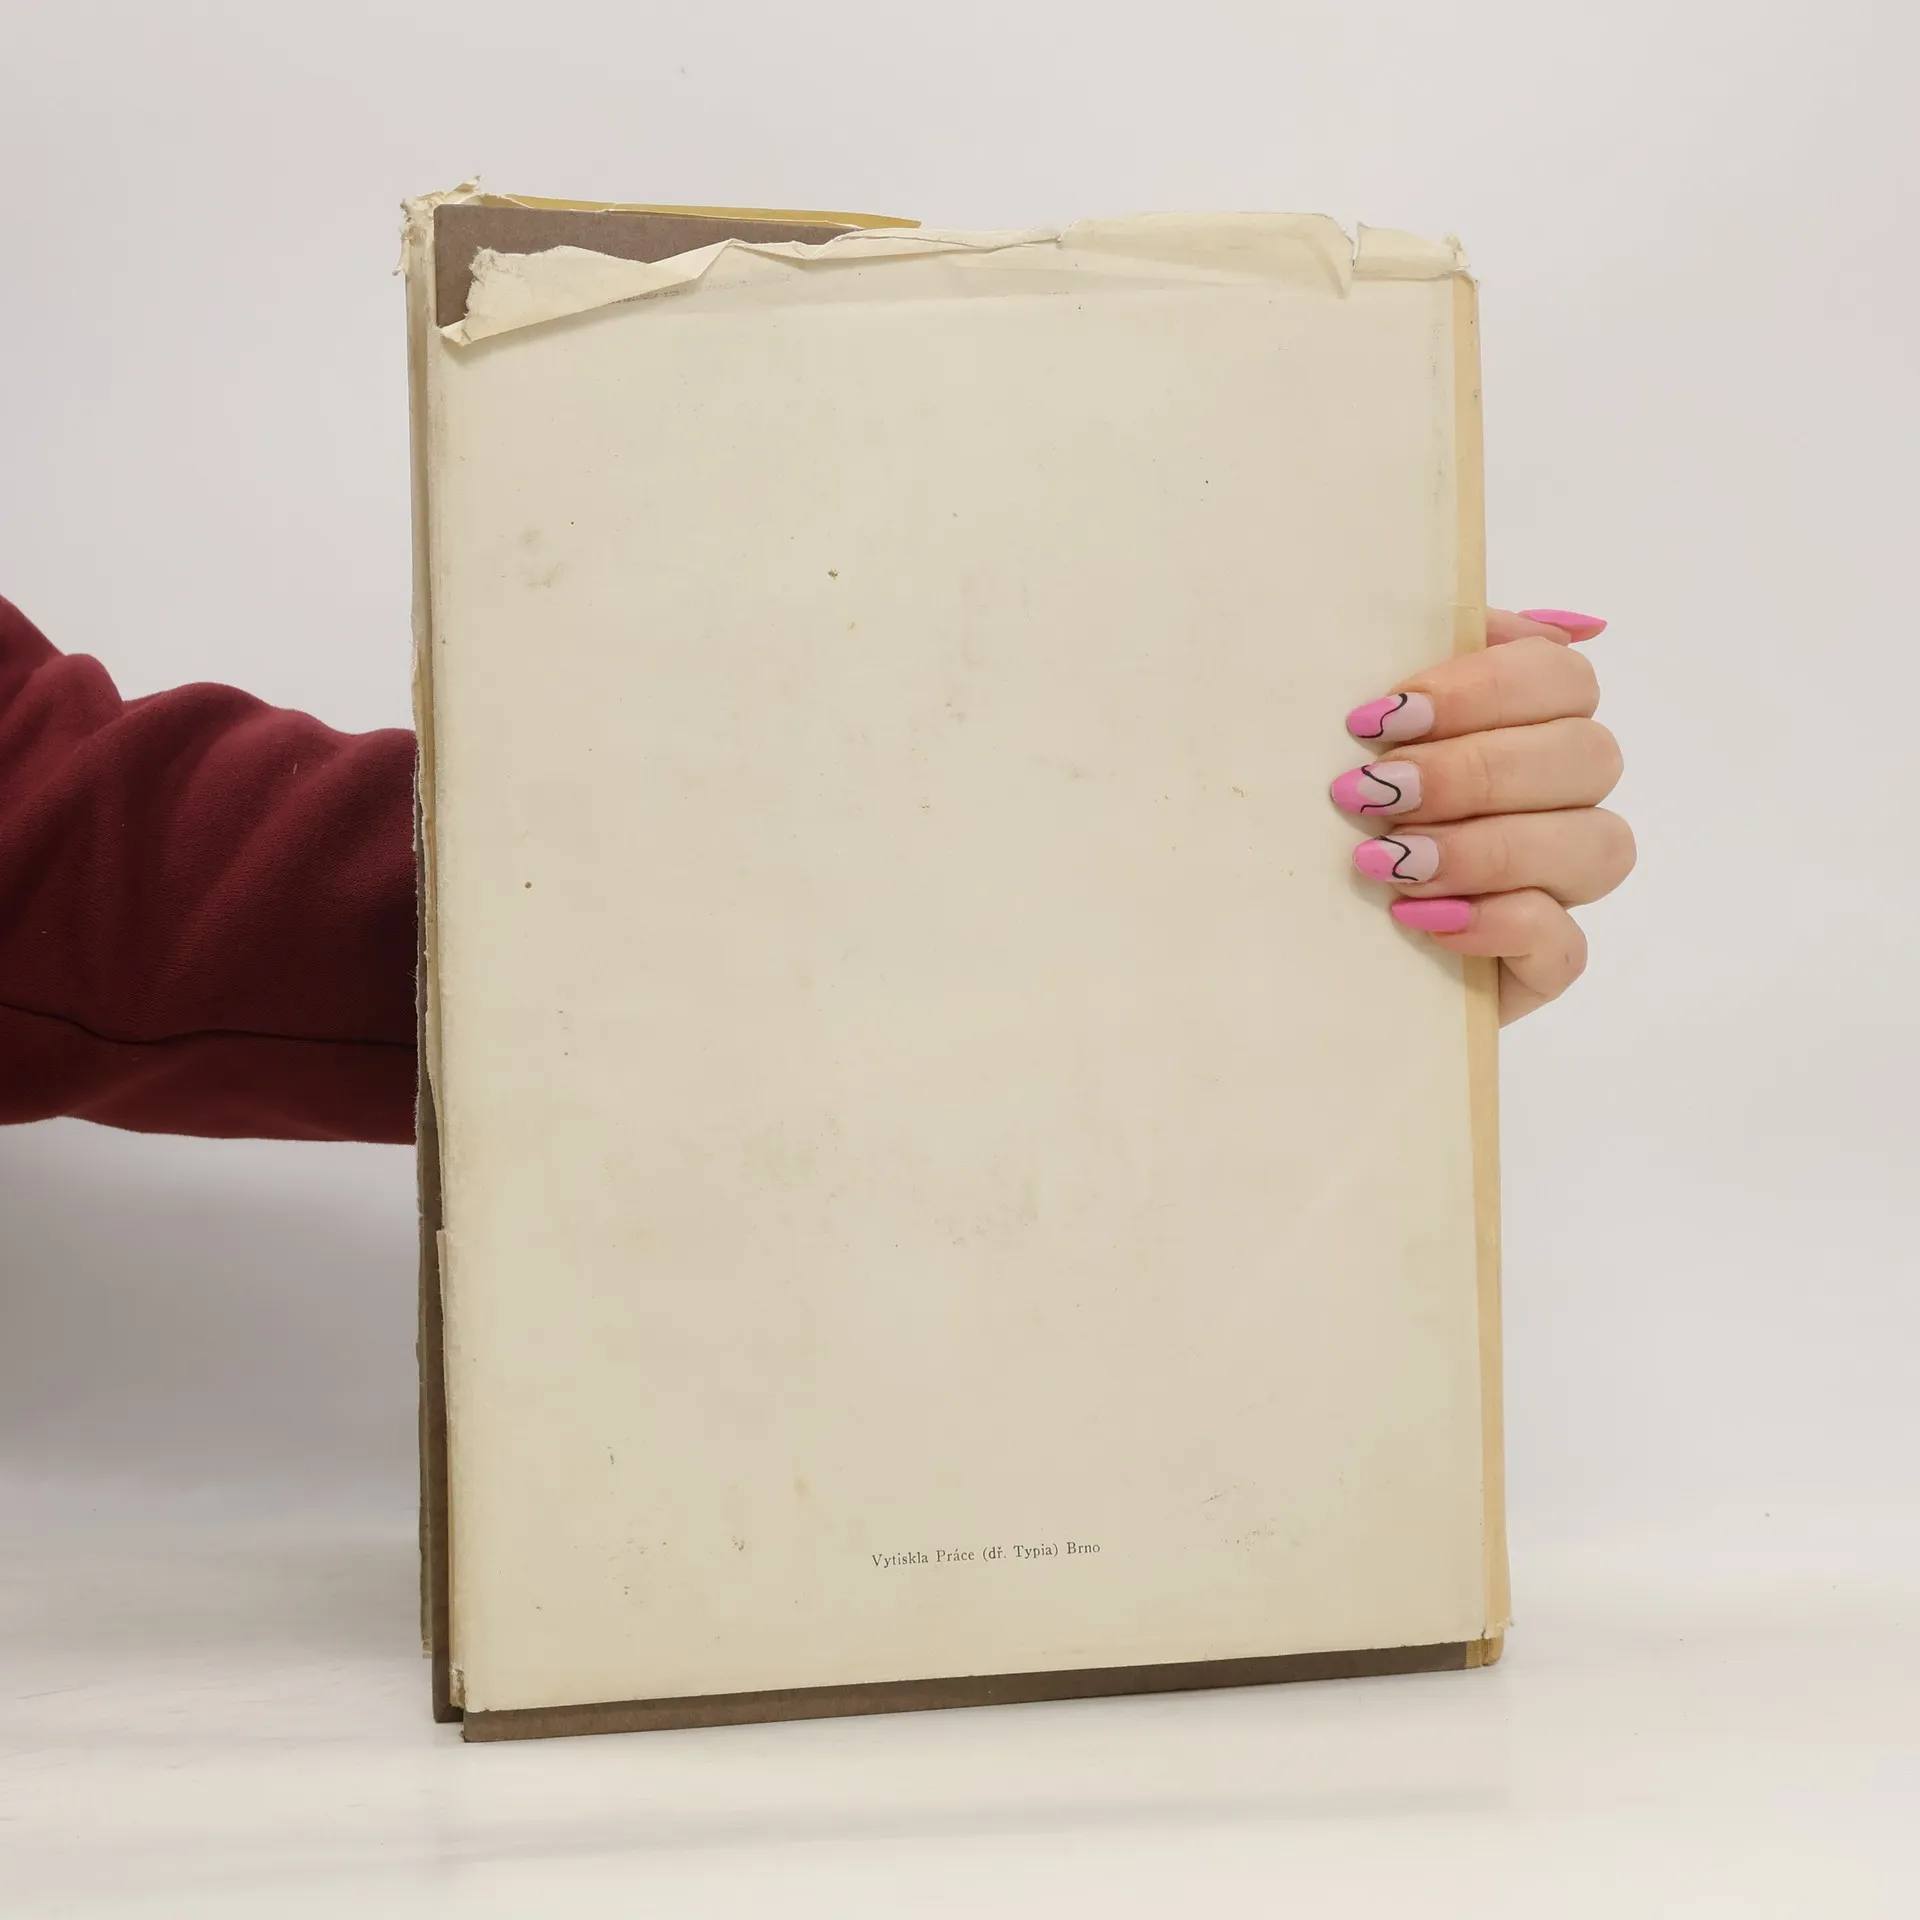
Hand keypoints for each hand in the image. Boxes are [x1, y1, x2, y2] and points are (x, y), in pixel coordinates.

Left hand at [1331, 608, 1631, 1023]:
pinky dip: (1498, 925)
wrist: (1278, 937)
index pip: (1562, 675)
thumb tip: (1490, 617)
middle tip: (1371, 793)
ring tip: (1390, 863)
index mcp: (1521, 721)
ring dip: (1489, 847)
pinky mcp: (1540, 964)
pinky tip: (1420, 918)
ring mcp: (1558, 884)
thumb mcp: (1334, 731)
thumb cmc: (1309, 813)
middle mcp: (1557, 796)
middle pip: (1589, 754)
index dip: (1487, 687)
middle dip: (1475, 771)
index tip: (1382, 714)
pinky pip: (1566, 944)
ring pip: (1598, 846)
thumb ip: (1398, 660)